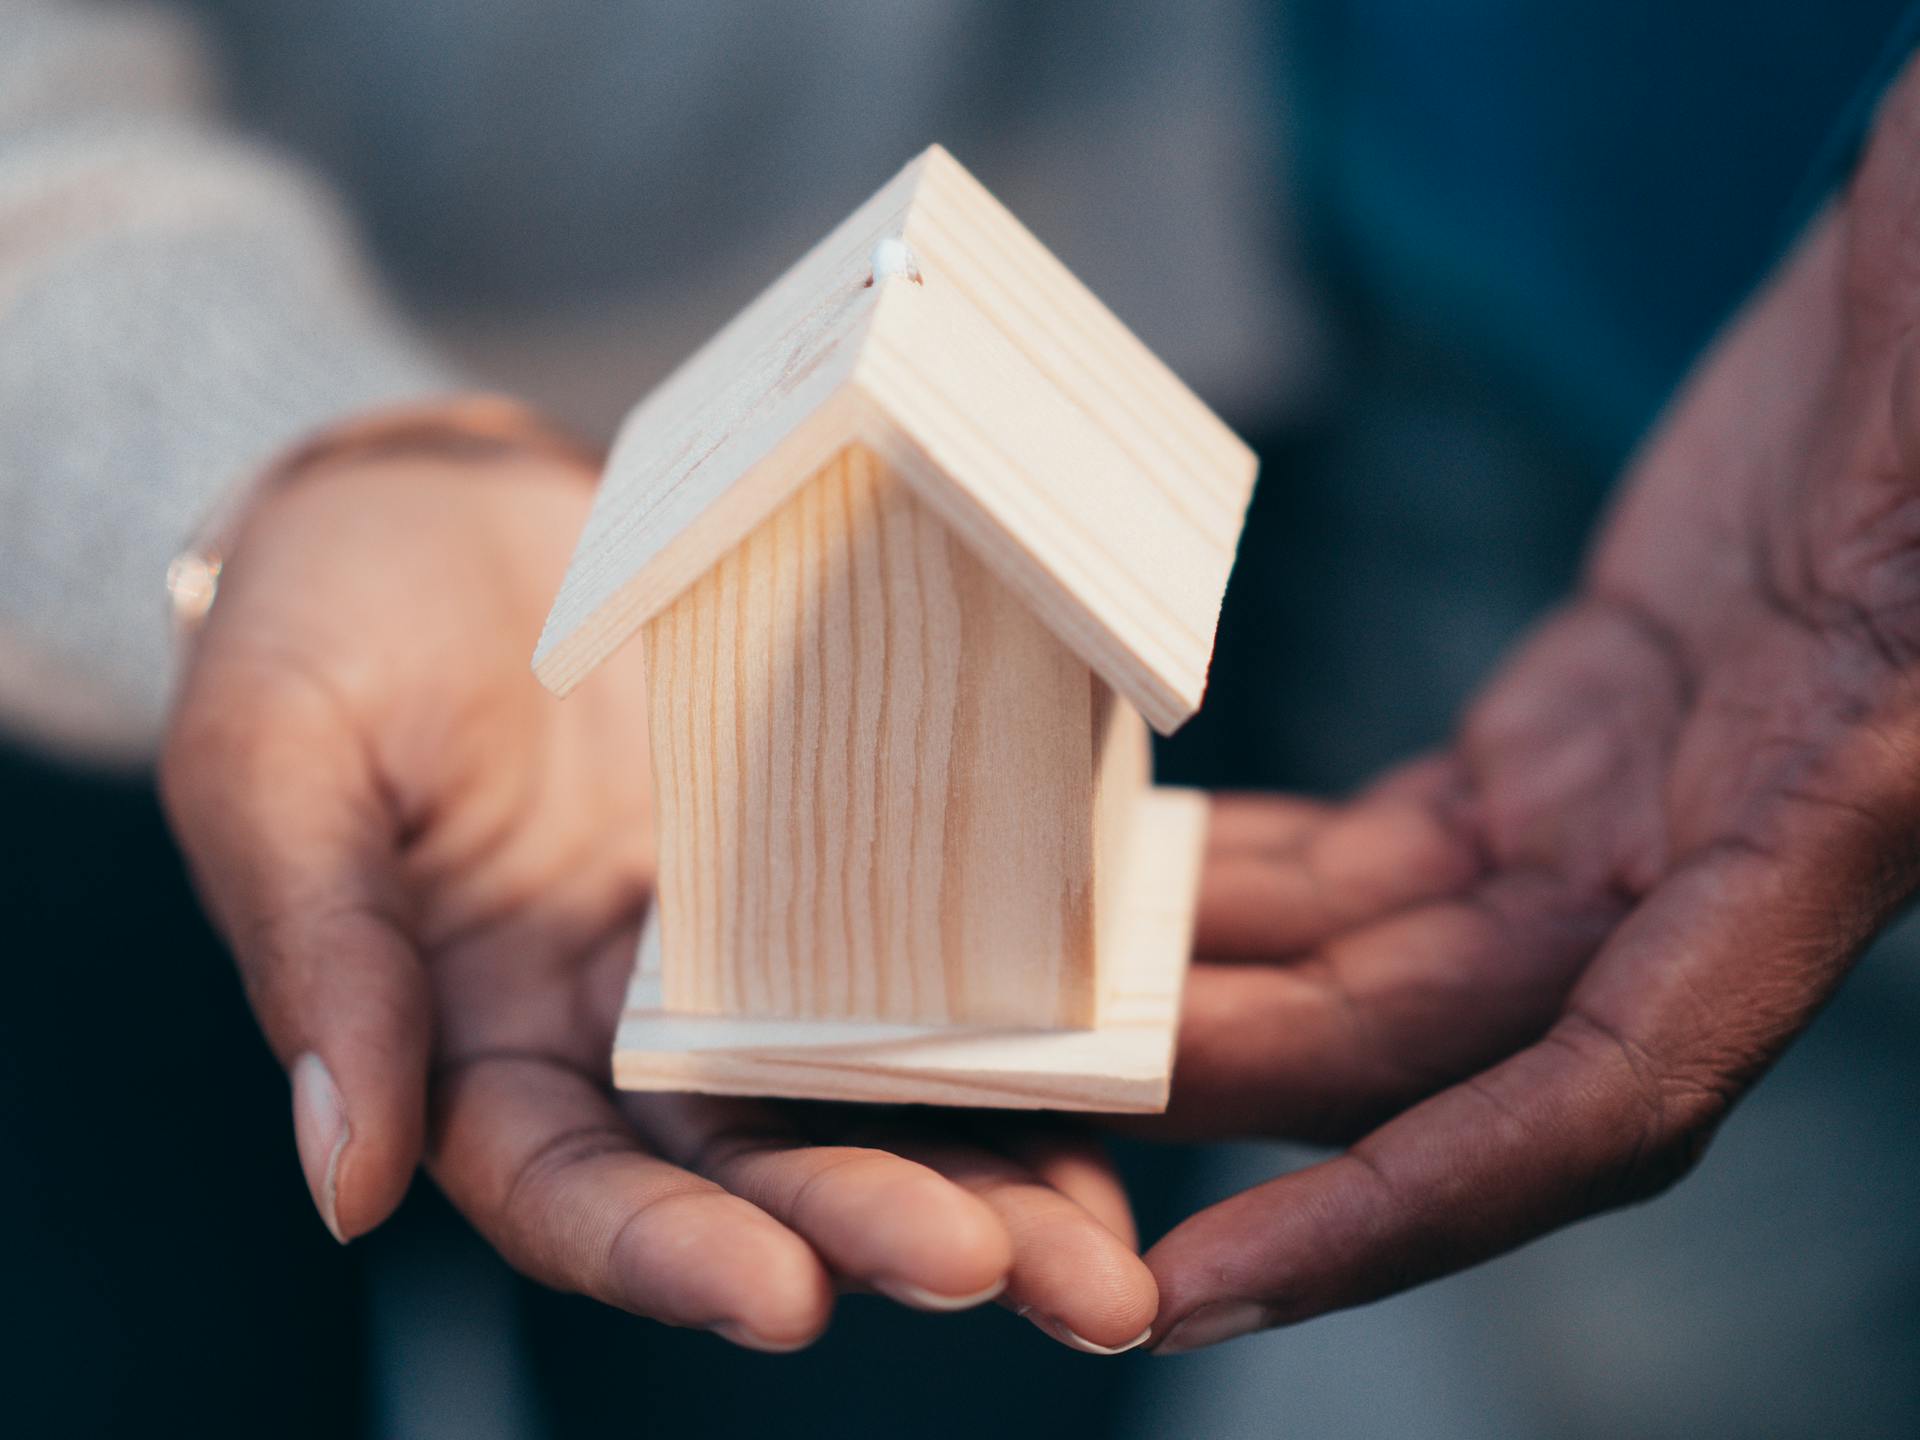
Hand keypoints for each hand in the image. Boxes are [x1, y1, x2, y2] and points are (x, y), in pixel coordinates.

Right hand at [161, 443, 1155, 1353]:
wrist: (440, 514)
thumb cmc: (322, 628)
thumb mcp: (272, 768)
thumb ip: (314, 961)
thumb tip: (346, 1185)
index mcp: (479, 1051)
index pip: (575, 1195)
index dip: (673, 1255)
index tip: (786, 1300)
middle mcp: (623, 1039)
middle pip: (754, 1174)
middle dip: (874, 1230)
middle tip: (1007, 1277)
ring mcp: (736, 959)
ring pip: (863, 1098)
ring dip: (984, 1181)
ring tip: (1100, 1259)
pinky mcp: (826, 871)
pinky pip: (926, 965)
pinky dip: (1015, 1038)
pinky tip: (1110, 1084)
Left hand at [1141, 61, 1919, 1352]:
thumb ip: (1895, 591)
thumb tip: (1821, 709)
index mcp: (1819, 837)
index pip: (1596, 1098)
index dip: (1409, 1208)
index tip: (1213, 1282)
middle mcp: (1702, 871)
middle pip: (1418, 1043)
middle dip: (1211, 1088)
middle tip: (1004, 1093)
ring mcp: (1616, 812)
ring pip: (1375, 956)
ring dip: (1202, 995)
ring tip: (1016, 1004)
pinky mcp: (1555, 746)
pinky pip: (1377, 853)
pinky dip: (1252, 883)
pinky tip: (1130, 885)